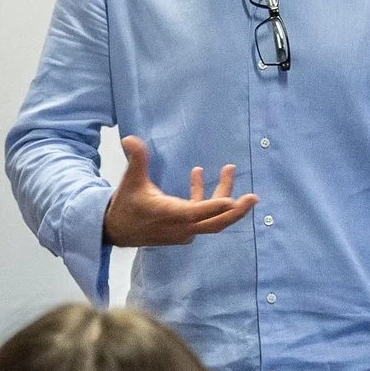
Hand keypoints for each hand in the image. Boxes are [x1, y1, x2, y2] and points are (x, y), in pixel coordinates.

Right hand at [101, 137, 257, 246]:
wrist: (115, 231)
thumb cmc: (125, 205)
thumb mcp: (131, 180)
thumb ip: (136, 159)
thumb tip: (129, 139)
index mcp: (170, 215)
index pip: (197, 212)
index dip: (216, 206)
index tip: (235, 200)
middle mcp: (181, 227)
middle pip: (216, 223)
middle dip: (236, 211)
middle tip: (254, 197)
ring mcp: (184, 232)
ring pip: (211, 218)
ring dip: (222, 197)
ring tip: (228, 169)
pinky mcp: (183, 231)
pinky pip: (203, 217)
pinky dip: (207, 201)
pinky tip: (197, 176)